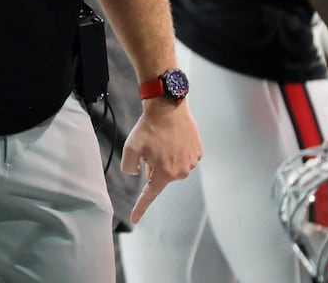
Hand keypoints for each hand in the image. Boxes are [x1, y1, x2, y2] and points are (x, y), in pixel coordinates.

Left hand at [121, 98, 201, 224]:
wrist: (168, 106)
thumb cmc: (149, 126)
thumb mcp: (130, 147)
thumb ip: (129, 167)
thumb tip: (138, 174)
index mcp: (165, 173)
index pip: (150, 194)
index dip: (141, 208)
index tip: (135, 220)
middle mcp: (181, 171)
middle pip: (161, 176)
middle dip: (154, 166)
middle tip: (151, 147)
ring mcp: (192, 162)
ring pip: (173, 167)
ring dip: (166, 158)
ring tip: (163, 140)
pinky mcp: (198, 152)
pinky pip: (184, 158)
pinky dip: (177, 151)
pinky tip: (173, 138)